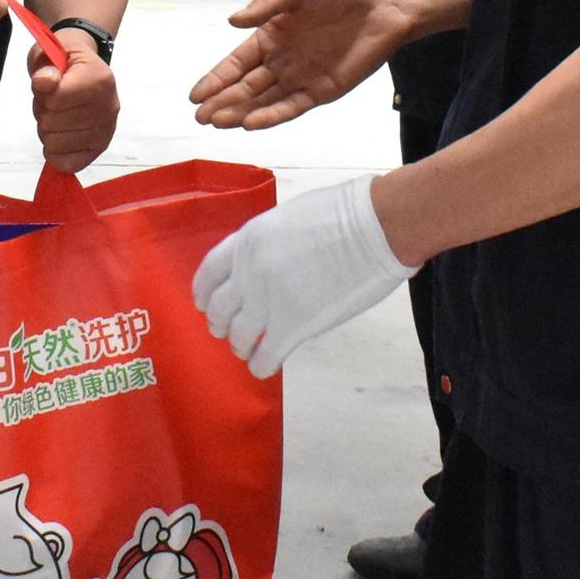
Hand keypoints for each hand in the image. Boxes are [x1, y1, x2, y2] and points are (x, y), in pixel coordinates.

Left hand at [30, 31, 118, 172]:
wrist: (83, 68)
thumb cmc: (64, 61)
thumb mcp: (49, 52)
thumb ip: (44, 67)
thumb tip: (44, 82)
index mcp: (99, 79)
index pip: (55, 100)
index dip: (43, 92)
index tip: (52, 82)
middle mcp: (109, 107)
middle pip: (53, 124)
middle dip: (45, 112)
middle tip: (54, 101)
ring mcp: (106, 131)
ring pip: (55, 145)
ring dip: (49, 131)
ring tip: (59, 114)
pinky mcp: (99, 148)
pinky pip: (68, 164)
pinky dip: (56, 153)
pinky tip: (61, 135)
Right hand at [190, 0, 416, 129]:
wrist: (387, 2)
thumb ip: (266, 4)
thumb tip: (232, 22)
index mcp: (273, 34)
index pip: (237, 62)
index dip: (216, 78)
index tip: (195, 96)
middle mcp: (284, 59)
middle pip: (247, 86)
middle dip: (223, 102)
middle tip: (201, 118)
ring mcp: (303, 77)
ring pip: (265, 100)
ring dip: (242, 112)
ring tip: (218, 122)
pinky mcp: (324, 91)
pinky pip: (293, 107)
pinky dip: (272, 116)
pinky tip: (251, 123)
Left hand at [194, 176, 414, 378]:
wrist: (375, 226)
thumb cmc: (346, 212)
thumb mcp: (290, 216)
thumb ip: (270, 241)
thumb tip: (270, 259)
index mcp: (249, 239)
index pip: (209, 272)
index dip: (203, 293)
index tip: (204, 304)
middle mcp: (250, 271)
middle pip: (218, 309)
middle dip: (221, 324)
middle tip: (230, 332)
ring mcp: (268, 301)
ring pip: (238, 337)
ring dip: (241, 347)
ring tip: (251, 350)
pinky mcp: (293, 326)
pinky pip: (264, 357)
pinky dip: (262, 365)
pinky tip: (267, 366)